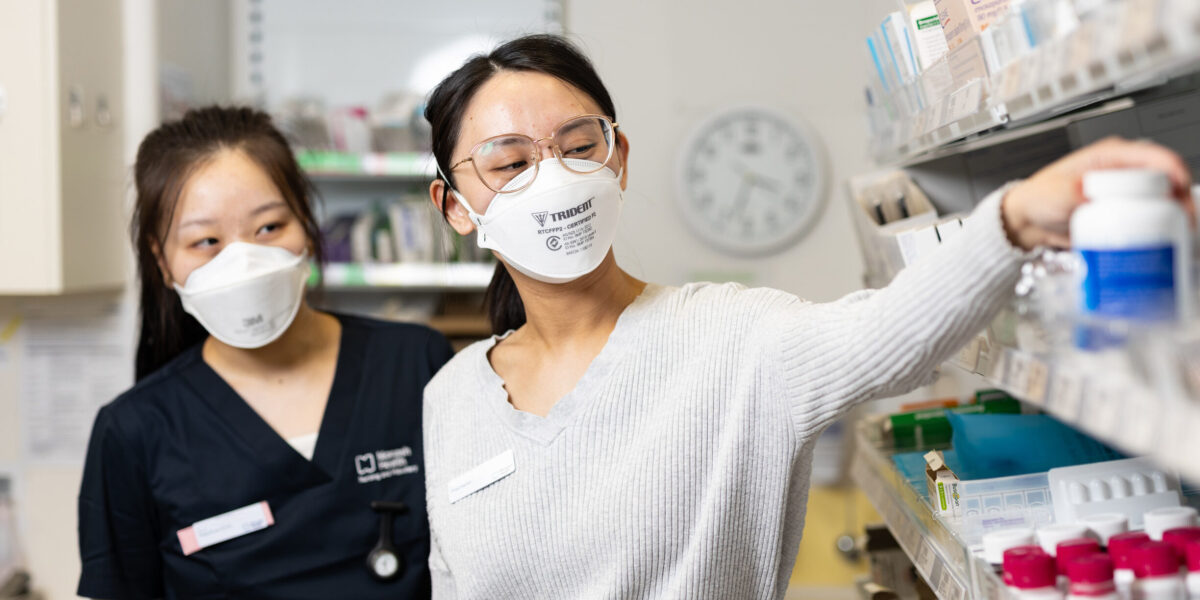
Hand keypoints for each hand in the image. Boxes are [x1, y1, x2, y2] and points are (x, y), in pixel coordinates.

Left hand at [1001, 137, 1193, 249]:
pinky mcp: (1124, 213)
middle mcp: (1124, 172)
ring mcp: (1126, 193)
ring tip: (1178, 233)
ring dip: (1173, 216)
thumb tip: (1091, 192)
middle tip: (1184, 222)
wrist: (1028, 221)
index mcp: (1111, 155)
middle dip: (1180, 200)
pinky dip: (1159, 228)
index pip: (1154, 156)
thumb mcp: (1056, 192)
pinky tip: (1161, 240)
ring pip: (1163, 200)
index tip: (1180, 193)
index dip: (1174, 172)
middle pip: (1167, 179)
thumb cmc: (1039, 197)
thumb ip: (1075, 191)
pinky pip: (1149, 218)